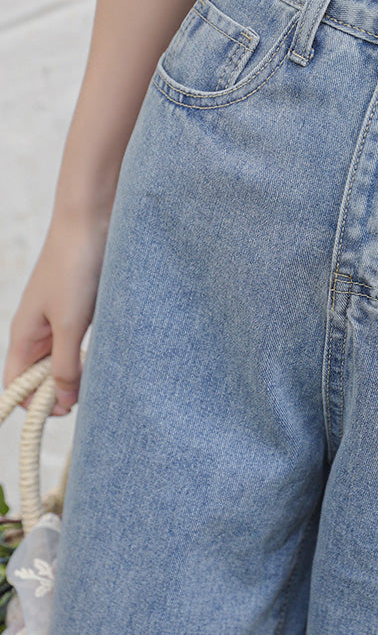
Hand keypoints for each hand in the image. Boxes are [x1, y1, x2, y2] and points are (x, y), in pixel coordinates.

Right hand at [3, 209, 109, 415]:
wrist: (92, 221)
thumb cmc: (75, 268)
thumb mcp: (69, 323)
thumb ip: (66, 364)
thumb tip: (63, 402)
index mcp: (24, 334)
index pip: (15, 383)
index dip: (33, 405)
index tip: (64, 413)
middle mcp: (37, 329)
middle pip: (39, 376)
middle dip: (59, 392)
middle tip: (89, 397)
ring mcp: (58, 318)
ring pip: (62, 359)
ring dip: (76, 373)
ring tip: (100, 378)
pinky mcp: (80, 307)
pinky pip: (79, 341)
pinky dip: (88, 354)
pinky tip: (106, 356)